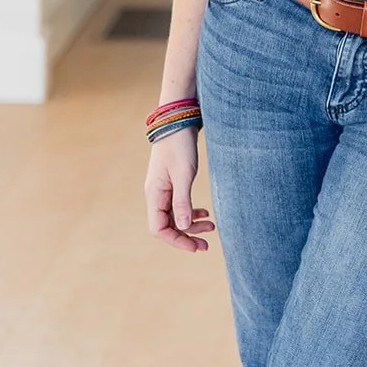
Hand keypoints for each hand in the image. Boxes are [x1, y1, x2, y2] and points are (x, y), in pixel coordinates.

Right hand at [144, 127, 215, 252]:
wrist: (178, 120)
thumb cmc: (180, 145)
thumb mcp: (184, 174)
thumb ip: (182, 201)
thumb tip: (184, 227)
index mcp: (155, 195)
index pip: (159, 229)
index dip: (177, 241)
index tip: (196, 246)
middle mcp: (156, 195)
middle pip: (168, 226)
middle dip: (187, 236)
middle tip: (207, 244)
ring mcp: (163, 189)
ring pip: (175, 216)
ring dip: (191, 224)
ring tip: (211, 226)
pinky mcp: (173, 183)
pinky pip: (179, 205)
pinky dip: (191, 212)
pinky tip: (205, 213)